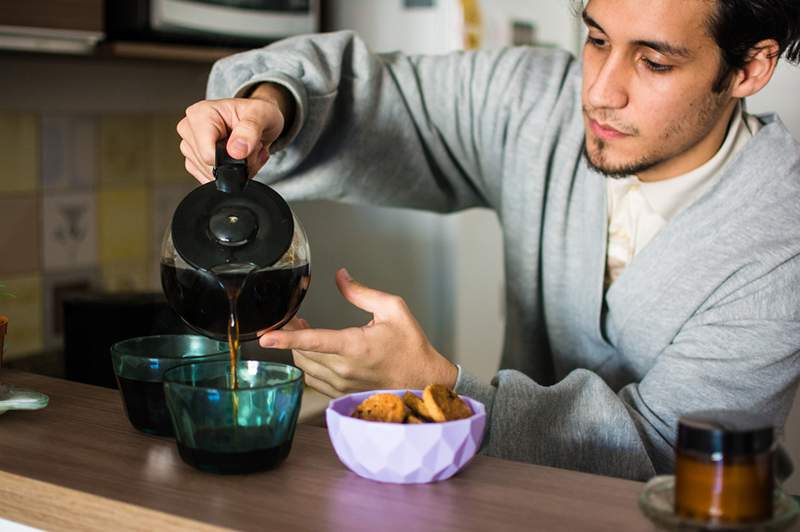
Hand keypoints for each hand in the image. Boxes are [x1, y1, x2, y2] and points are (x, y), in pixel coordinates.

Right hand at [176, 83, 292, 182]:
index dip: (231, 159)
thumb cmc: (256, 113)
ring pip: (210, 175)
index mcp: (200, 114)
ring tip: (244, 151)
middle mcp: (190, 129)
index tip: (244, 147)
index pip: (208, 154)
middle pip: (209, 167)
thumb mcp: (261, 114)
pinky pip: (209, 178)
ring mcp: (190, 146)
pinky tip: (237, 159)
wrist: (261, 119)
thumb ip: (249, 131)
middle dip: (236, 165)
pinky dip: (229, 174)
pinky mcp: (193, 160)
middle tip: (248, 148)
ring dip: (235, 170)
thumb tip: (235, 151)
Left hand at [258, 269, 457, 397]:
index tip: (266, 336)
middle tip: (295, 319)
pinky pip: (313, 379)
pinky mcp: (340, 393)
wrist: (423, 379)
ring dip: (299, 348)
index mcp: (355, 347)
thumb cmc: (411, 346)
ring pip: (304, 366)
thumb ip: (361, 292)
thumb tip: (341, 277)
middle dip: (292, 334)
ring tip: (304, 332)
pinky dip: (308, 363)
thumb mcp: (393, 309)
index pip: (313, 341)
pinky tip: (315, 351)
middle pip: (302, 352)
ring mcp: (341, 384)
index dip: (286, 338)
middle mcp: (344, 369)